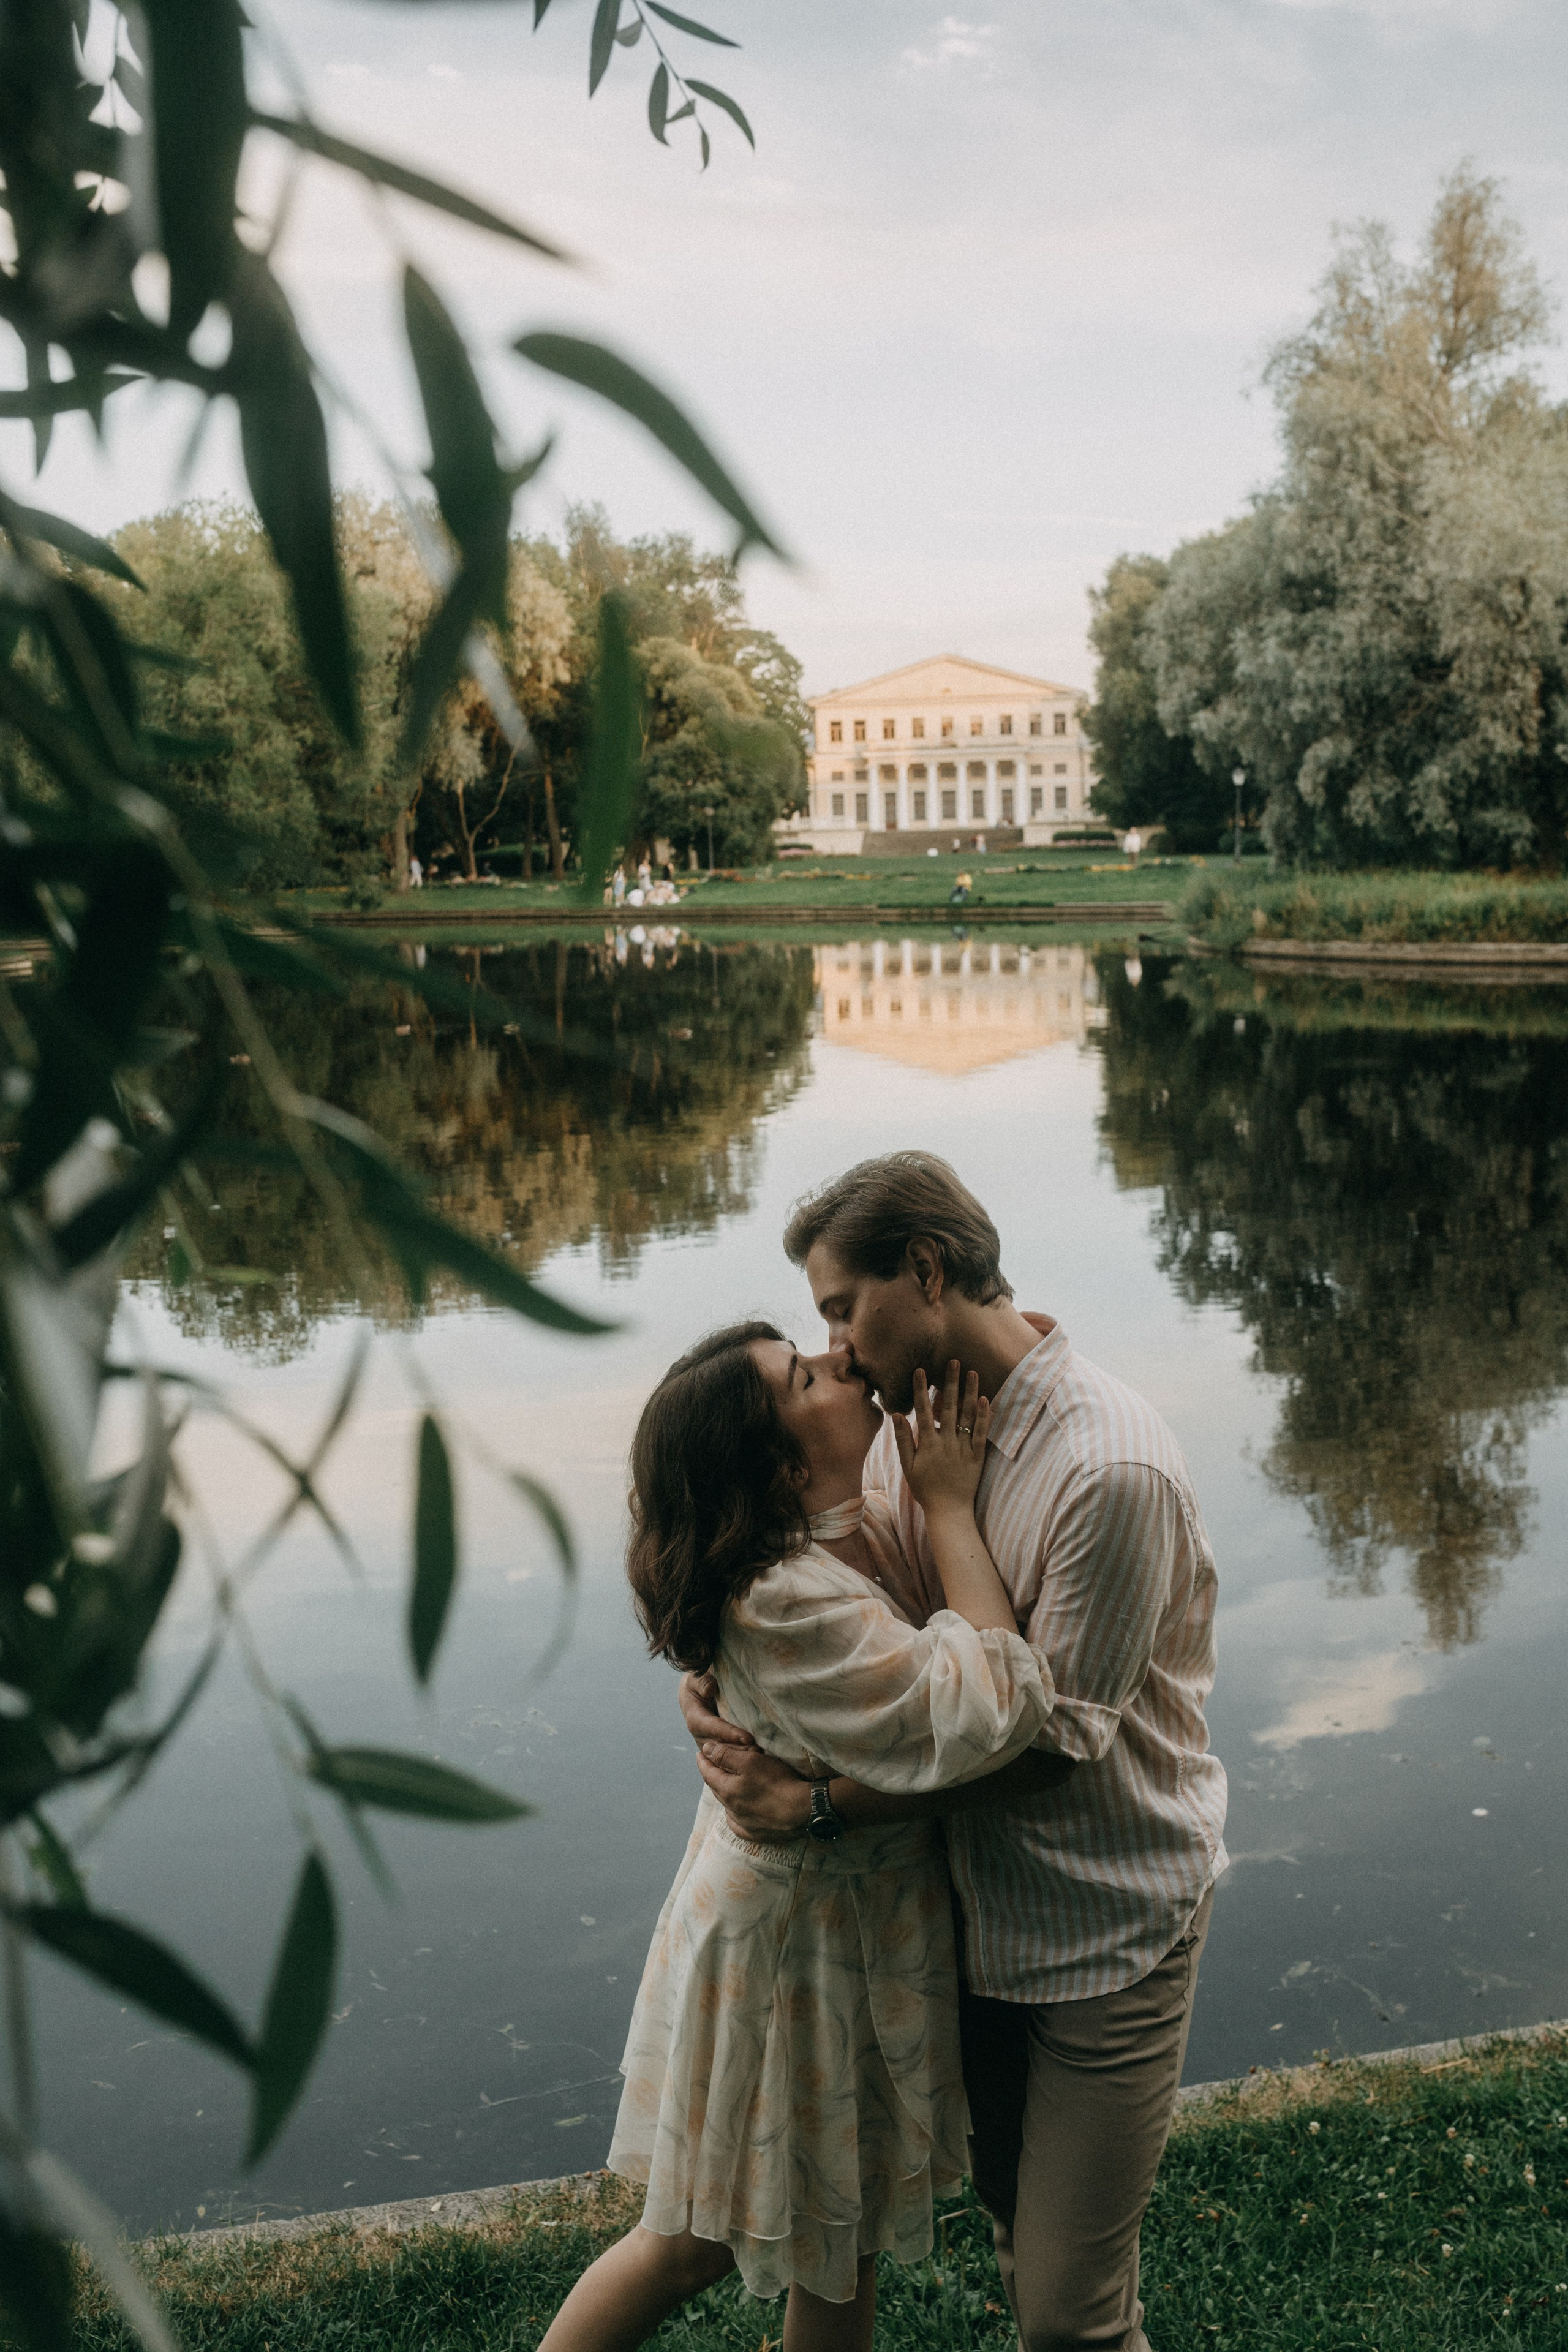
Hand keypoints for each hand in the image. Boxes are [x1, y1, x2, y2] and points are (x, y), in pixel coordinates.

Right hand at [678, 1669, 756, 1752]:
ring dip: (739, 1757)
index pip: (711, 1728)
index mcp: (694, 1717)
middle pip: (718, 1747)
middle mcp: (699, 1734)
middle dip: (738, 1750)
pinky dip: (739, 1759)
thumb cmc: (698, 1683)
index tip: (747, 1737)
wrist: (694, 1693)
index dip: (729, 1733)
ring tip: (759, 1756)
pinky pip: (725, 1758)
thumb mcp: (696, 1677)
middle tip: (758, 1751)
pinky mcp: (715, 1748)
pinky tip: (755, 1759)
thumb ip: (702, 1681)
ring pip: (722, 1756)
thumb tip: (709, 1689)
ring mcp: (706, 1743)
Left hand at [696, 1741, 812, 1842]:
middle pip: (717, 1789)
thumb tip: (706, 1749)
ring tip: (726, 1784)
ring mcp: (744, 1824)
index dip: (704, 1760)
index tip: (700, 1752)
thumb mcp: (750, 1761)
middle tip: (712, 1765)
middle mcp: (731, 1810)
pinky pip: (738, 1824)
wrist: (803, 1811)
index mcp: (727, 1791)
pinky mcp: (756, 1834)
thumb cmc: (777, 1782)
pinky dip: (735, 1814)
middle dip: (713, 1775)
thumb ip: (725, 1755)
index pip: (708, 1773)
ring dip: (725, 1793)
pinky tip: (737, 1812)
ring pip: (727, 1806)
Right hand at [892, 1360, 990, 1518]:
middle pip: (948, 1407)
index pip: (924, 1410)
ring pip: (967, 1416)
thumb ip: (903, 1440)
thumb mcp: (908, 1467)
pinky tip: (985, 1399)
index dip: (922, 1389)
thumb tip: (897, 1415)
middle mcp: (947, 1443)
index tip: (921, 1370)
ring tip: (973, 1372)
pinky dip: (983, 1416)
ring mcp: (964, 1448)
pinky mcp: (978, 1456)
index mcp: (928, 1444)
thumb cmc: (925, 1489)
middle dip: (950, 1383)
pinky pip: (981, 1433)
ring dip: (969, 1393)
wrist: (949, 1511)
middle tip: (954, 1361)